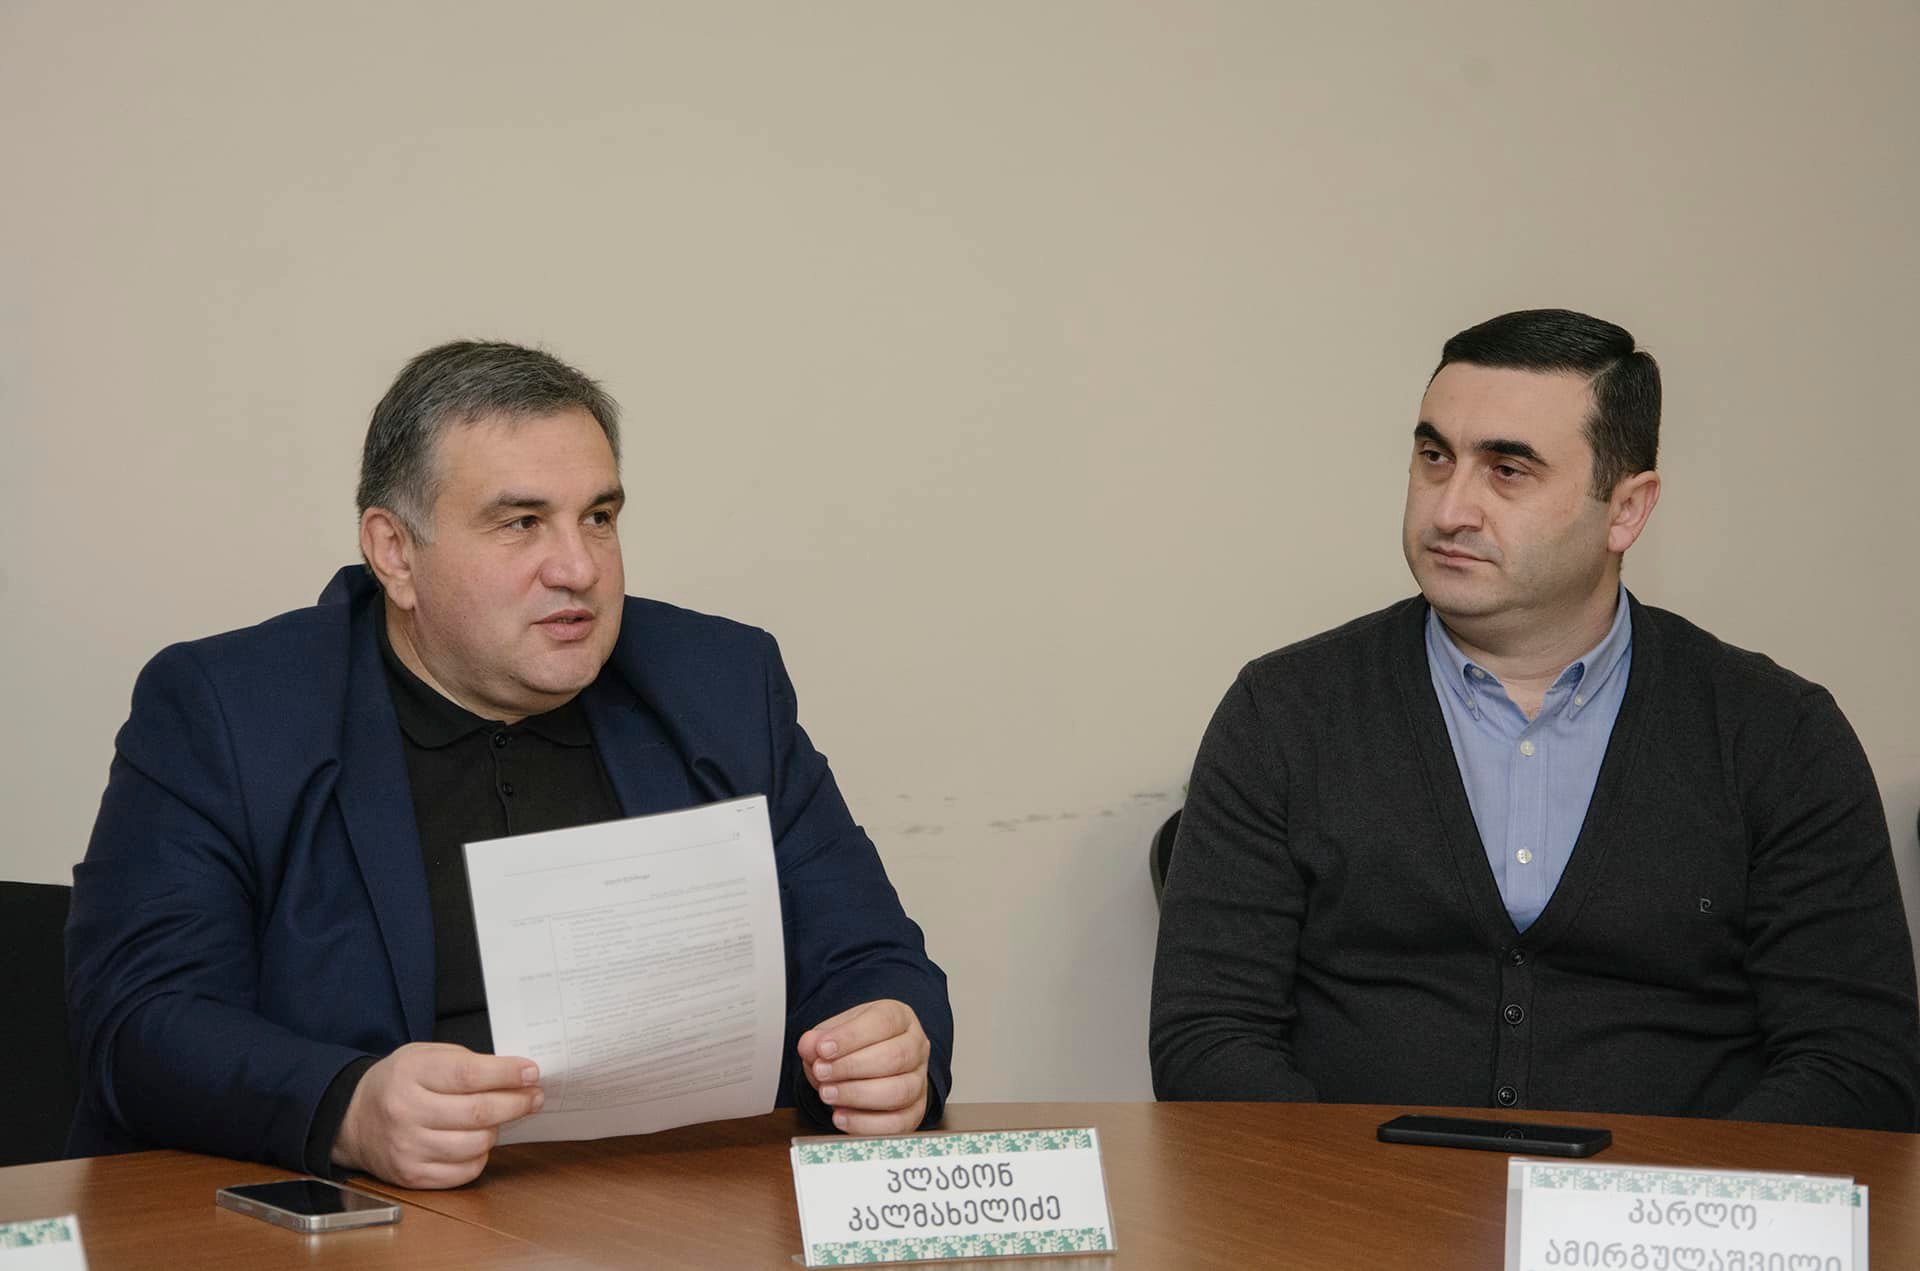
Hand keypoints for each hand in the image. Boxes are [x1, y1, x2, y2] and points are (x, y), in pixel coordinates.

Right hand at [331, 1042, 543, 1188]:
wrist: (353, 1118)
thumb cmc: (400, 1082)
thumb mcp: (426, 1056)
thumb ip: (467, 1062)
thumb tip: (516, 1076)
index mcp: (410, 1073)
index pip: (468, 1074)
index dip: (506, 1074)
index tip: (531, 1072)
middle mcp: (406, 1112)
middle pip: (477, 1112)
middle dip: (516, 1103)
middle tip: (535, 1096)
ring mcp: (407, 1147)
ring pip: (476, 1144)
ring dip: (498, 1130)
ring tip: (499, 1118)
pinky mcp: (411, 1175)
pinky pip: (464, 1171)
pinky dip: (481, 1156)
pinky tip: (477, 1140)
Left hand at [797, 999, 930, 1134]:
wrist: (867, 1068)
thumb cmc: (854, 1047)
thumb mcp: (835, 1033)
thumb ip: (818, 1039)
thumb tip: (809, 1046)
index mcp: (900, 1018)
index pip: (883, 1022)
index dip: (851, 1037)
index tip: (823, 1049)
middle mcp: (917, 1047)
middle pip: (895, 1057)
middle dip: (852, 1067)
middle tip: (821, 1072)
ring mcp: (919, 1081)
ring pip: (899, 1091)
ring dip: (857, 1095)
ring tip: (827, 1093)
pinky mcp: (915, 1113)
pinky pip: (897, 1124)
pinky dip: (866, 1124)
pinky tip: (841, 1117)